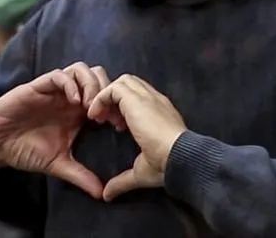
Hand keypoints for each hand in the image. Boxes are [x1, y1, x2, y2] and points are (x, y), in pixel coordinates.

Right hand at [0, 62, 111, 198]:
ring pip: (80, 70)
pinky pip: (58, 75)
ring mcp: (54, 90)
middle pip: (97, 76)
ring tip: (90, 107)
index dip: (115, 106)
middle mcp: (68, 97)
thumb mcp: (57, 164)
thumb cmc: (25, 150)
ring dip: (90, 85)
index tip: (118, 126)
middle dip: (106, 91)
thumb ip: (79, 175)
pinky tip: (74, 102)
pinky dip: (70, 84)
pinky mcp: (37, 86)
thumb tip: (101, 194)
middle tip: (106, 115)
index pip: (104, 95)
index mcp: (77, 111)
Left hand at [87, 74, 187, 200]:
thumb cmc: (166, 166)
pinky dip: (101, 98)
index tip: (116, 128)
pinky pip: (114, 87)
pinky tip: (96, 116)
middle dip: (114, 98)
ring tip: (98, 117)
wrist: (179, 158)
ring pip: (123, 81)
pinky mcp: (137, 98)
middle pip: (131, 84)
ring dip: (107, 96)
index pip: (140, 98)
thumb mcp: (141, 172)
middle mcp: (156, 101)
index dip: (123, 109)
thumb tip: (107, 194)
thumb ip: (122, 180)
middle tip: (105, 120)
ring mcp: (148, 97)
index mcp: (160, 114)